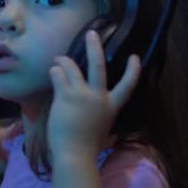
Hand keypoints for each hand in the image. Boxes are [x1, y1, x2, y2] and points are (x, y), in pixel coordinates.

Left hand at [47, 30, 140, 157]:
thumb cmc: (88, 148)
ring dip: (64, 60)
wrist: (75, 154)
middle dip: (94, 47)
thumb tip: (112, 137)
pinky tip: (53, 71)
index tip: (135, 57)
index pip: (127, 85)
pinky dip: (55, 71)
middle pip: (98, 65)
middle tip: (91, 33)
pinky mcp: (65, 96)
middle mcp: (99, 97)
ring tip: (59, 59)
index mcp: (111, 106)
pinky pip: (59, 75)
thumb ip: (107, 129)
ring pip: (73, 67)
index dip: (132, 70)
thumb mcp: (104, 135)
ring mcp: (82, 94)